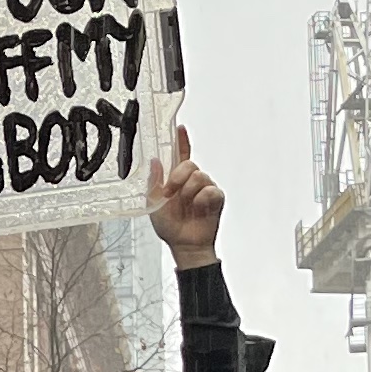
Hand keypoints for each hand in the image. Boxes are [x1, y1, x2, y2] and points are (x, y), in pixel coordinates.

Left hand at [144, 128, 222, 267]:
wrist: (183, 243)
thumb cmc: (169, 225)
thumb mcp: (154, 203)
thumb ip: (154, 181)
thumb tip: (155, 161)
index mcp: (176, 178)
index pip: (181, 154)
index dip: (181, 140)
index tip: (179, 127)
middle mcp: (192, 180)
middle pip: (190, 164)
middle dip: (178, 177)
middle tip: (172, 192)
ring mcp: (205, 188)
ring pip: (200, 177)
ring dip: (189, 192)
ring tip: (187, 205)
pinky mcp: (216, 198)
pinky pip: (211, 190)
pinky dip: (202, 200)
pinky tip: (199, 209)